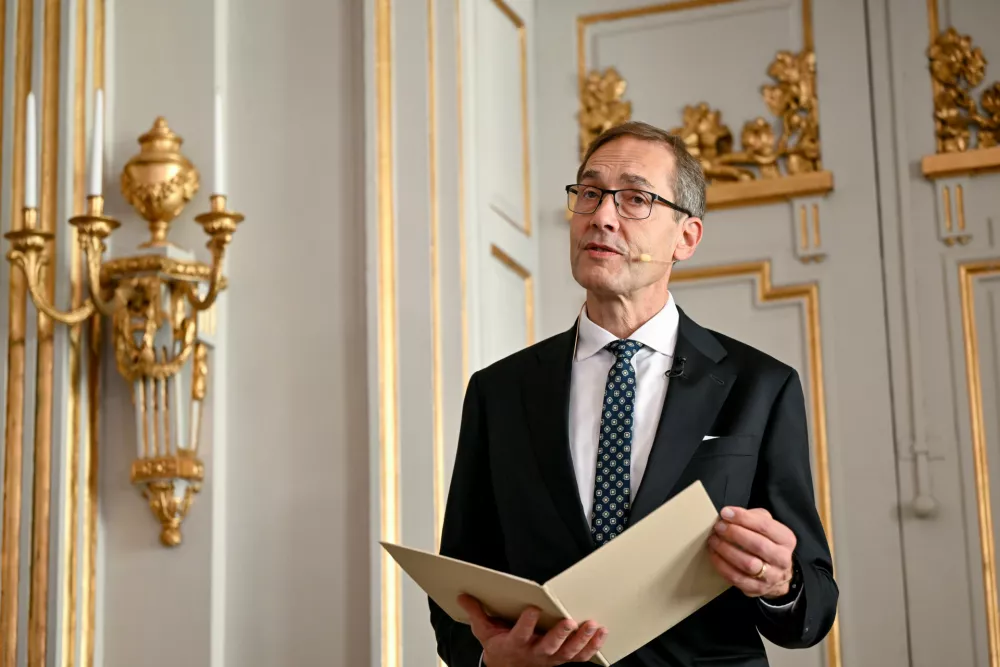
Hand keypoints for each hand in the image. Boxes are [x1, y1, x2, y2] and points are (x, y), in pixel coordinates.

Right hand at [457, 594, 605, 666]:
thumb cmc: (500, 647)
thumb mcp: (484, 631)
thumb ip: (476, 613)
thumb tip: (463, 595)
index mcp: (514, 644)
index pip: (519, 634)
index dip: (526, 624)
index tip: (532, 609)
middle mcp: (534, 654)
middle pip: (548, 647)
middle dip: (560, 635)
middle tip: (568, 621)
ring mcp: (550, 659)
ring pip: (568, 653)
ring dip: (581, 640)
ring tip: (592, 625)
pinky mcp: (562, 660)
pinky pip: (580, 657)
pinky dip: (592, 647)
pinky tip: (601, 634)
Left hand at [707, 506, 795, 599]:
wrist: (777, 574)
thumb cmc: (767, 543)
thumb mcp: (768, 526)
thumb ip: (753, 516)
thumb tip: (730, 513)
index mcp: (786, 540)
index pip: (765, 526)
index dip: (743, 518)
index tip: (726, 512)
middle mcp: (782, 559)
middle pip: (757, 545)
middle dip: (734, 533)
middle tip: (719, 527)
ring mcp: (771, 577)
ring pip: (747, 564)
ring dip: (726, 549)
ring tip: (714, 540)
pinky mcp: (757, 589)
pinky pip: (736, 578)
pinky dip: (722, 565)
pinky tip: (714, 554)